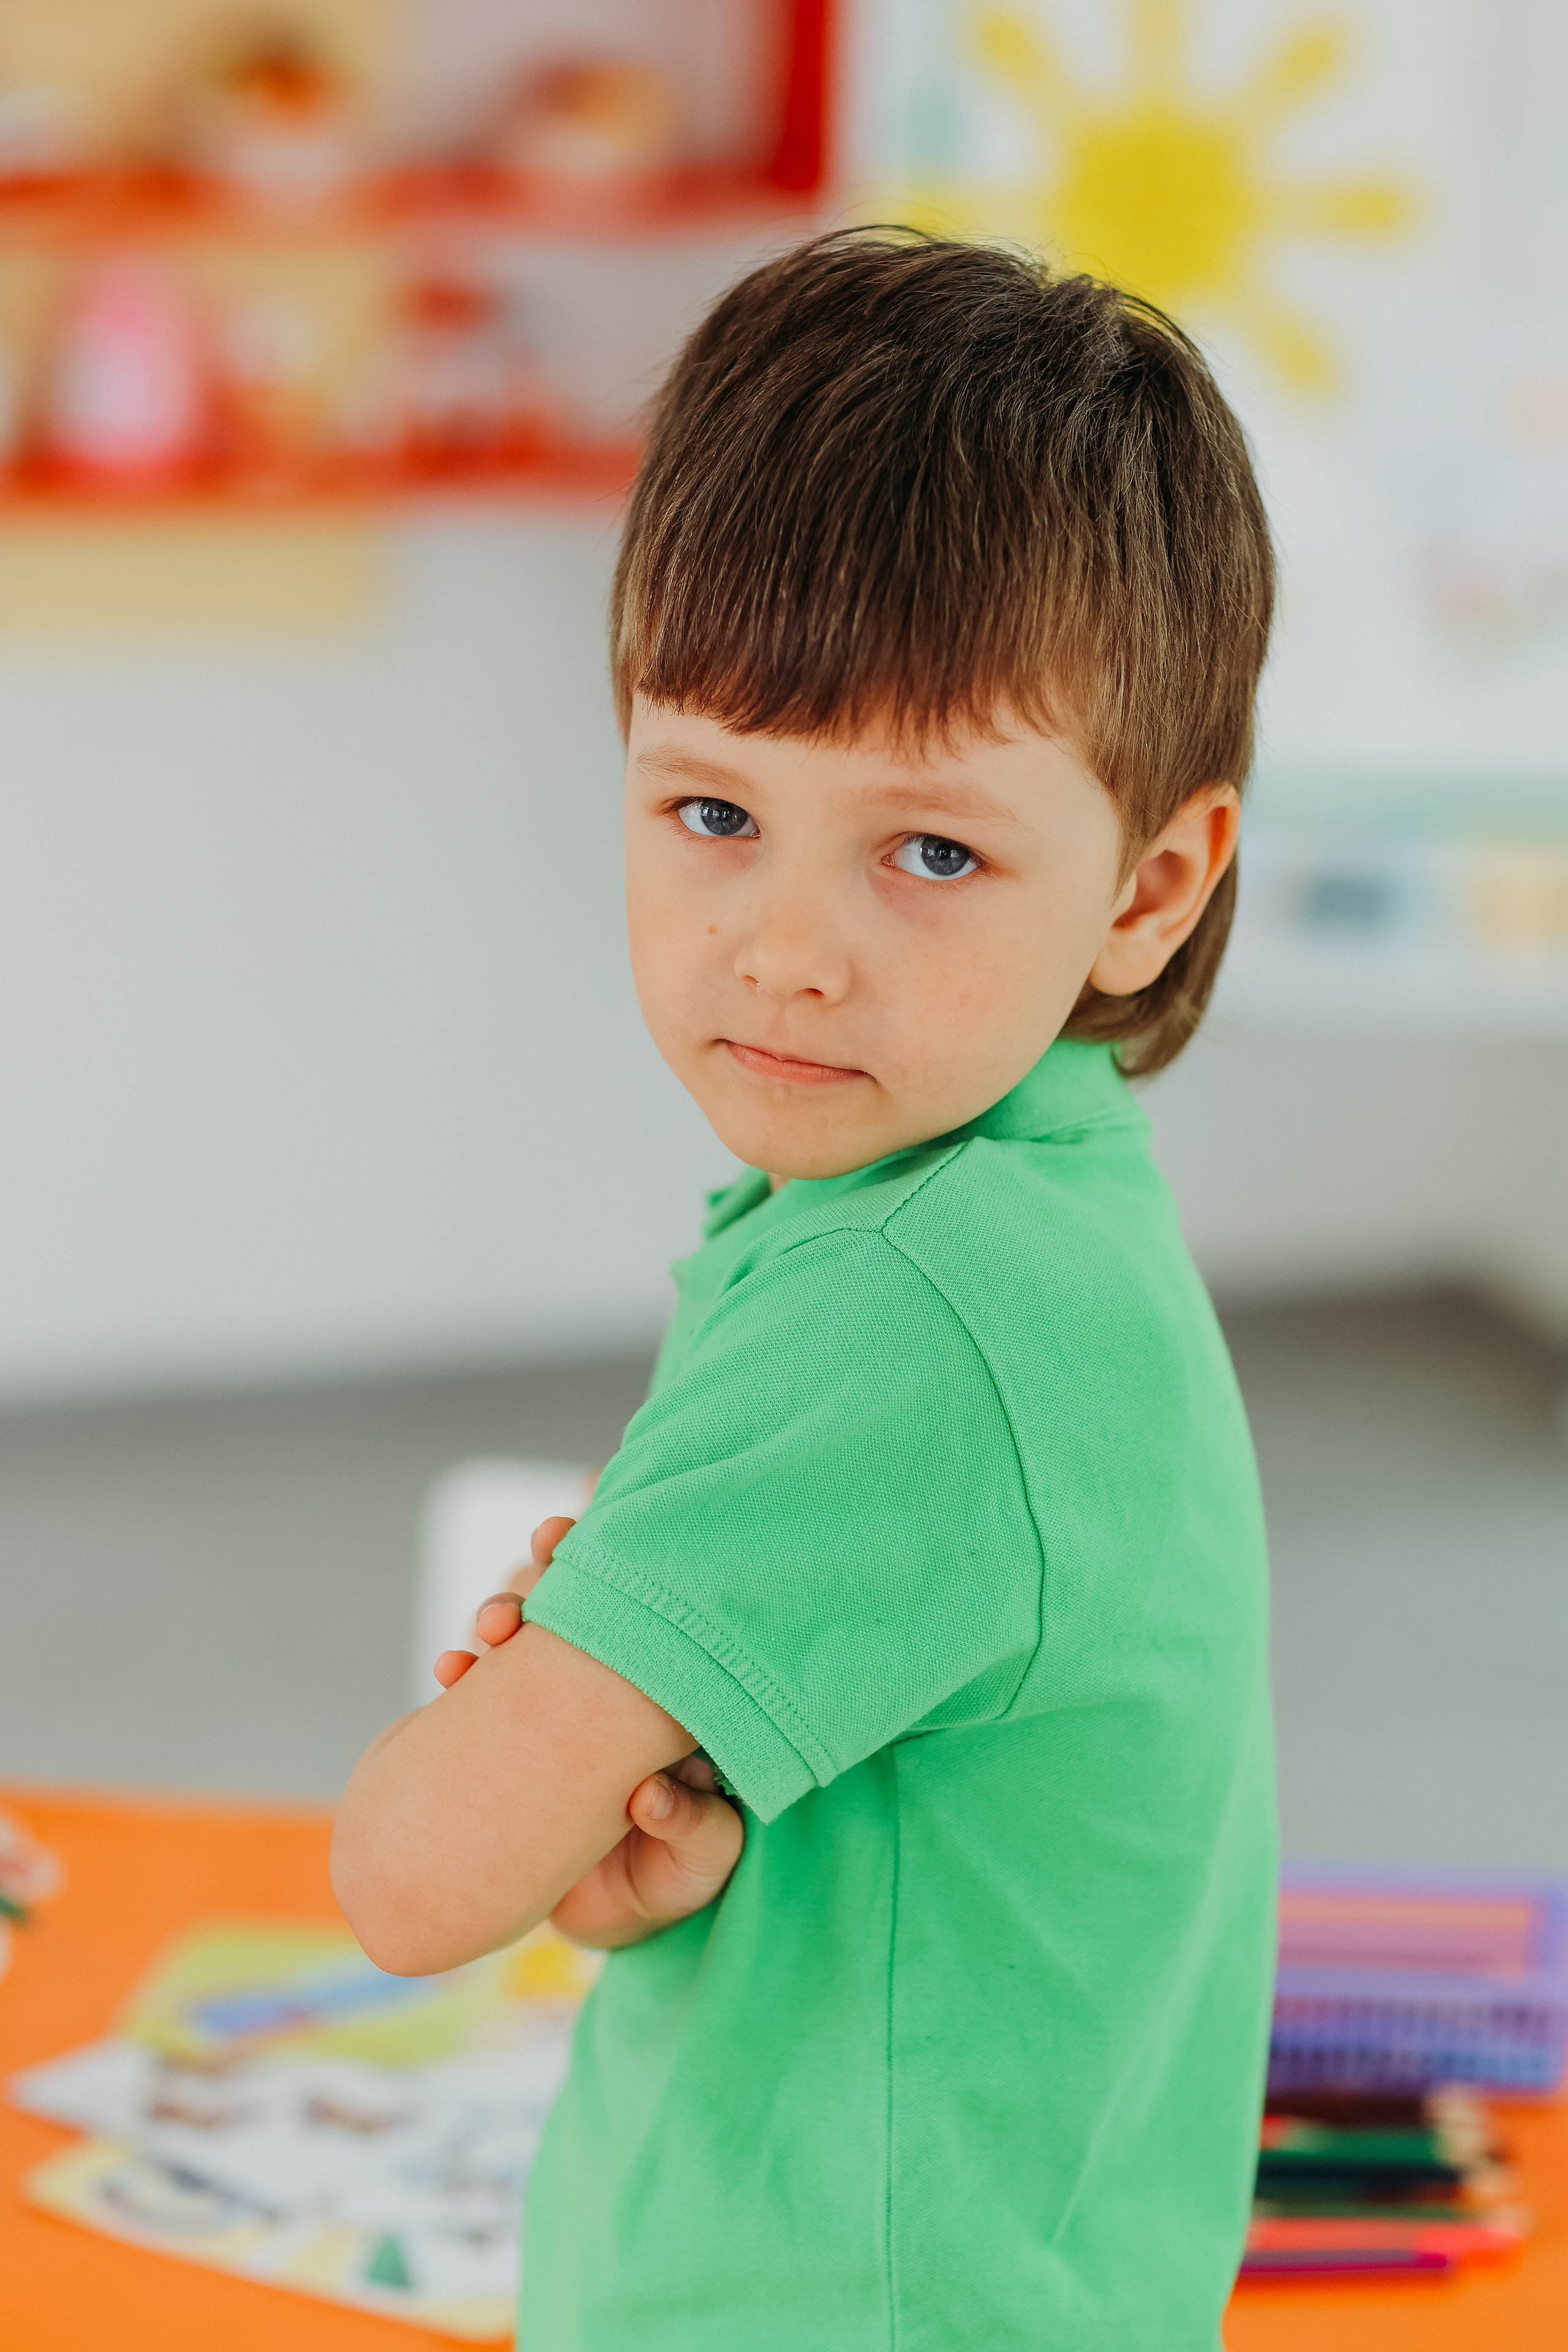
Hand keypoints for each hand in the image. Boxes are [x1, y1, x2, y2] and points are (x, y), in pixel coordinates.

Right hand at [432, 1516, 743, 1950]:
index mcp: (669, 1686)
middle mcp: (612, 1675)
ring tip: (494, 1625)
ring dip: (504, 1609)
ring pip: (526, 1628)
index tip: (599, 1508)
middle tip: (547, 1545)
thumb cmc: (673, 1875)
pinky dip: (461, 1670)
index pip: (649, 1599)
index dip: (623, 1548)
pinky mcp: (509, 1729)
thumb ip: (692, 1829)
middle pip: (581, 1593)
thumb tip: (647, 1798)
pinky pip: (479, 1686)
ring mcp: (557, 1699)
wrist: (607, 1914)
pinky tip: (449, 1670)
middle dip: (557, 1561)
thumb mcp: (699, 1861)